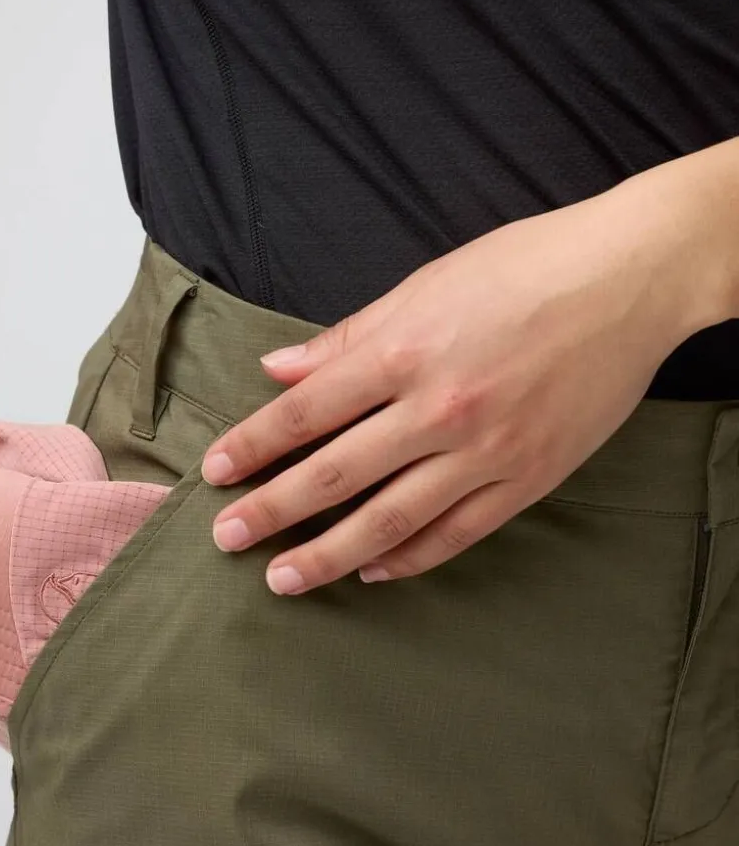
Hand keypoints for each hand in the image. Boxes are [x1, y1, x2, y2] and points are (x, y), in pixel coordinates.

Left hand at [200, 183, 723, 594]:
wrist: (630, 278)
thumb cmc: (524, 267)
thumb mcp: (426, 284)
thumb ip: (348, 337)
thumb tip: (279, 370)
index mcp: (404, 351)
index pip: (305, 411)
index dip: (252, 445)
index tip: (215, 472)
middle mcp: (438, 408)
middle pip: (334, 474)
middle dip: (271, 510)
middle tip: (226, 539)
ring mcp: (485, 452)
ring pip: (390, 519)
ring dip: (328, 554)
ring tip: (282, 578)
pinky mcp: (529, 480)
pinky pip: (457, 533)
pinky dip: (410, 558)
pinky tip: (372, 572)